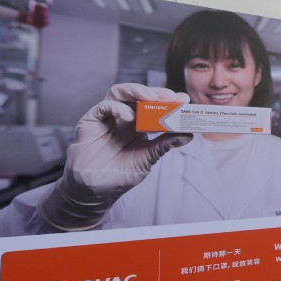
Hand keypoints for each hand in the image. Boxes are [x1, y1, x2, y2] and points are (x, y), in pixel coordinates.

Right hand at [38, 83, 192, 230]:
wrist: (96, 189)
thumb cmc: (120, 173)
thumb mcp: (148, 158)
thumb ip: (165, 145)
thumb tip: (189, 135)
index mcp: (140, 125)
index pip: (155, 106)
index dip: (170, 101)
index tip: (185, 100)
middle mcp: (124, 117)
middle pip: (139, 95)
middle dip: (157, 93)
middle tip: (171, 96)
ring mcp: (108, 117)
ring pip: (120, 92)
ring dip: (136, 91)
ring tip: (151, 97)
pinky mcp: (91, 121)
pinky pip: (103, 107)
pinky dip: (117, 108)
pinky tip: (129, 116)